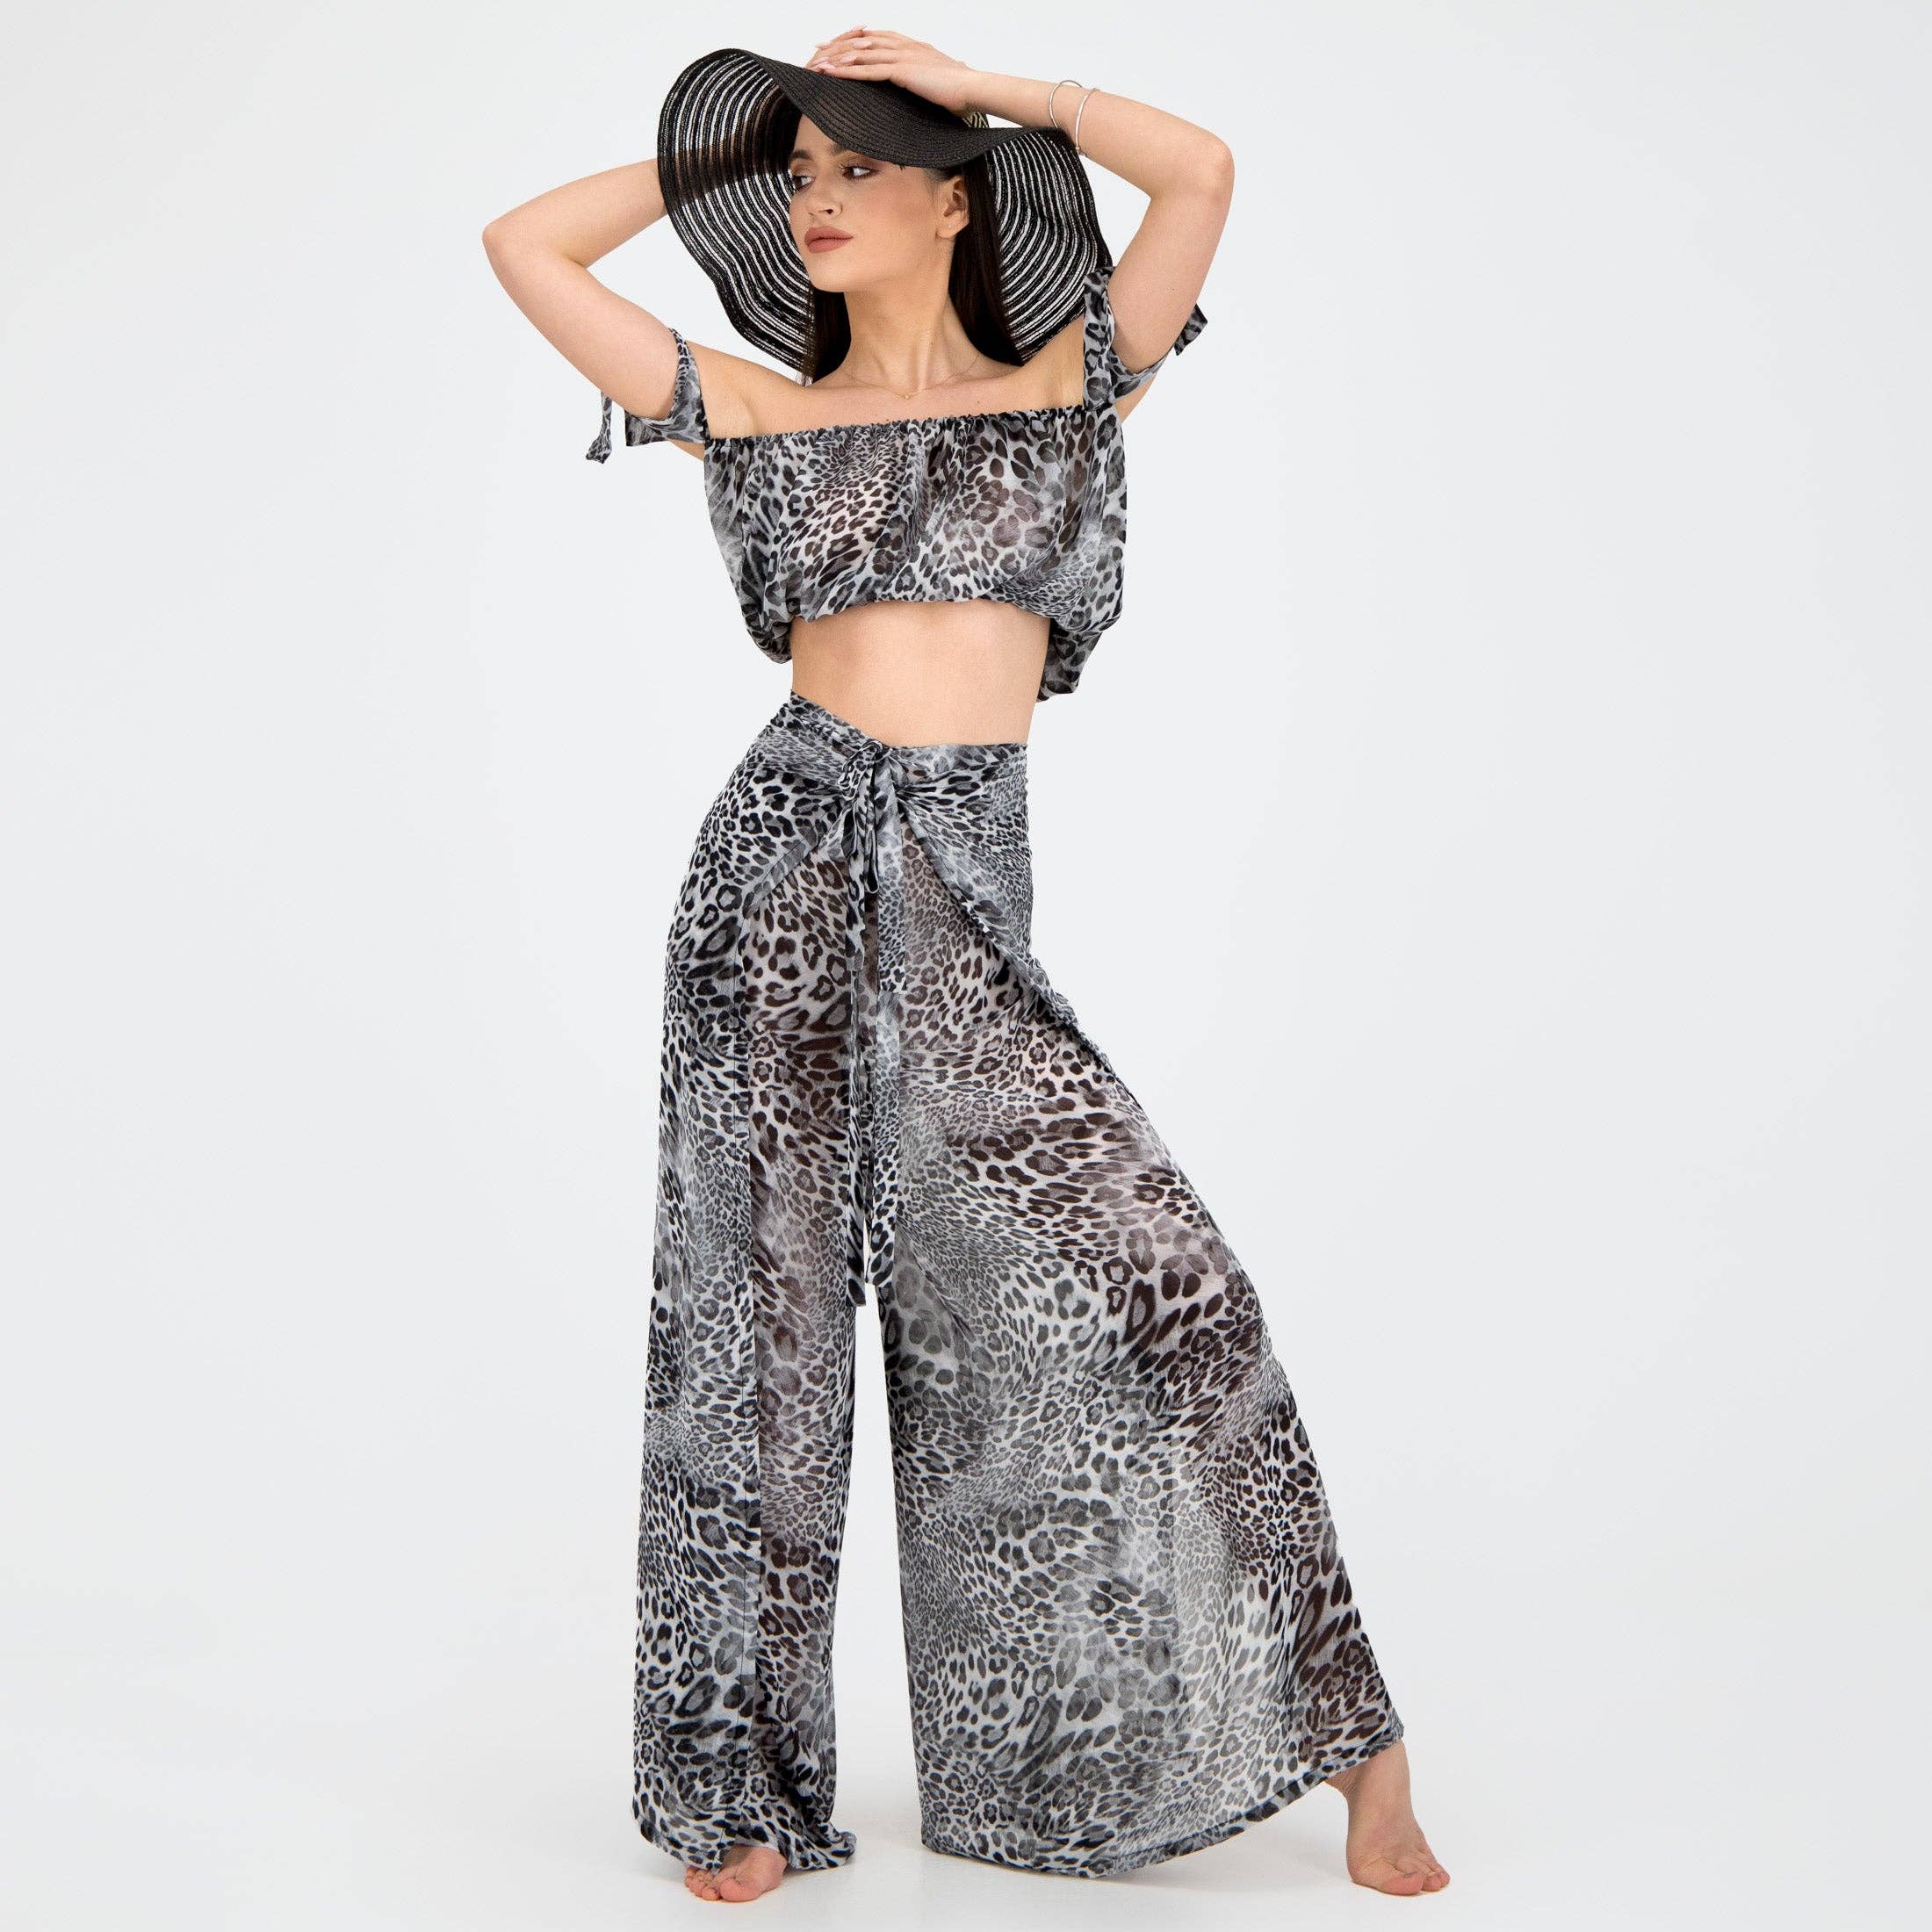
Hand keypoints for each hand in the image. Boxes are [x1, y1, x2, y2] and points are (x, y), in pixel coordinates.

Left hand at [804, 27, 978, 117]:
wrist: (972, 88)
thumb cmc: (959, 90)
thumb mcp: (937, 79)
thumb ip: (926, 77)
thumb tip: (925, 84)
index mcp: (911, 46)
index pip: (877, 37)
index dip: (855, 39)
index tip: (838, 44)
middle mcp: (903, 46)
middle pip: (863, 41)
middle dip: (838, 45)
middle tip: (818, 49)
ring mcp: (902, 56)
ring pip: (862, 53)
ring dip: (838, 58)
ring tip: (818, 62)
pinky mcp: (901, 71)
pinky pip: (868, 70)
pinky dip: (848, 71)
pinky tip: (833, 73)